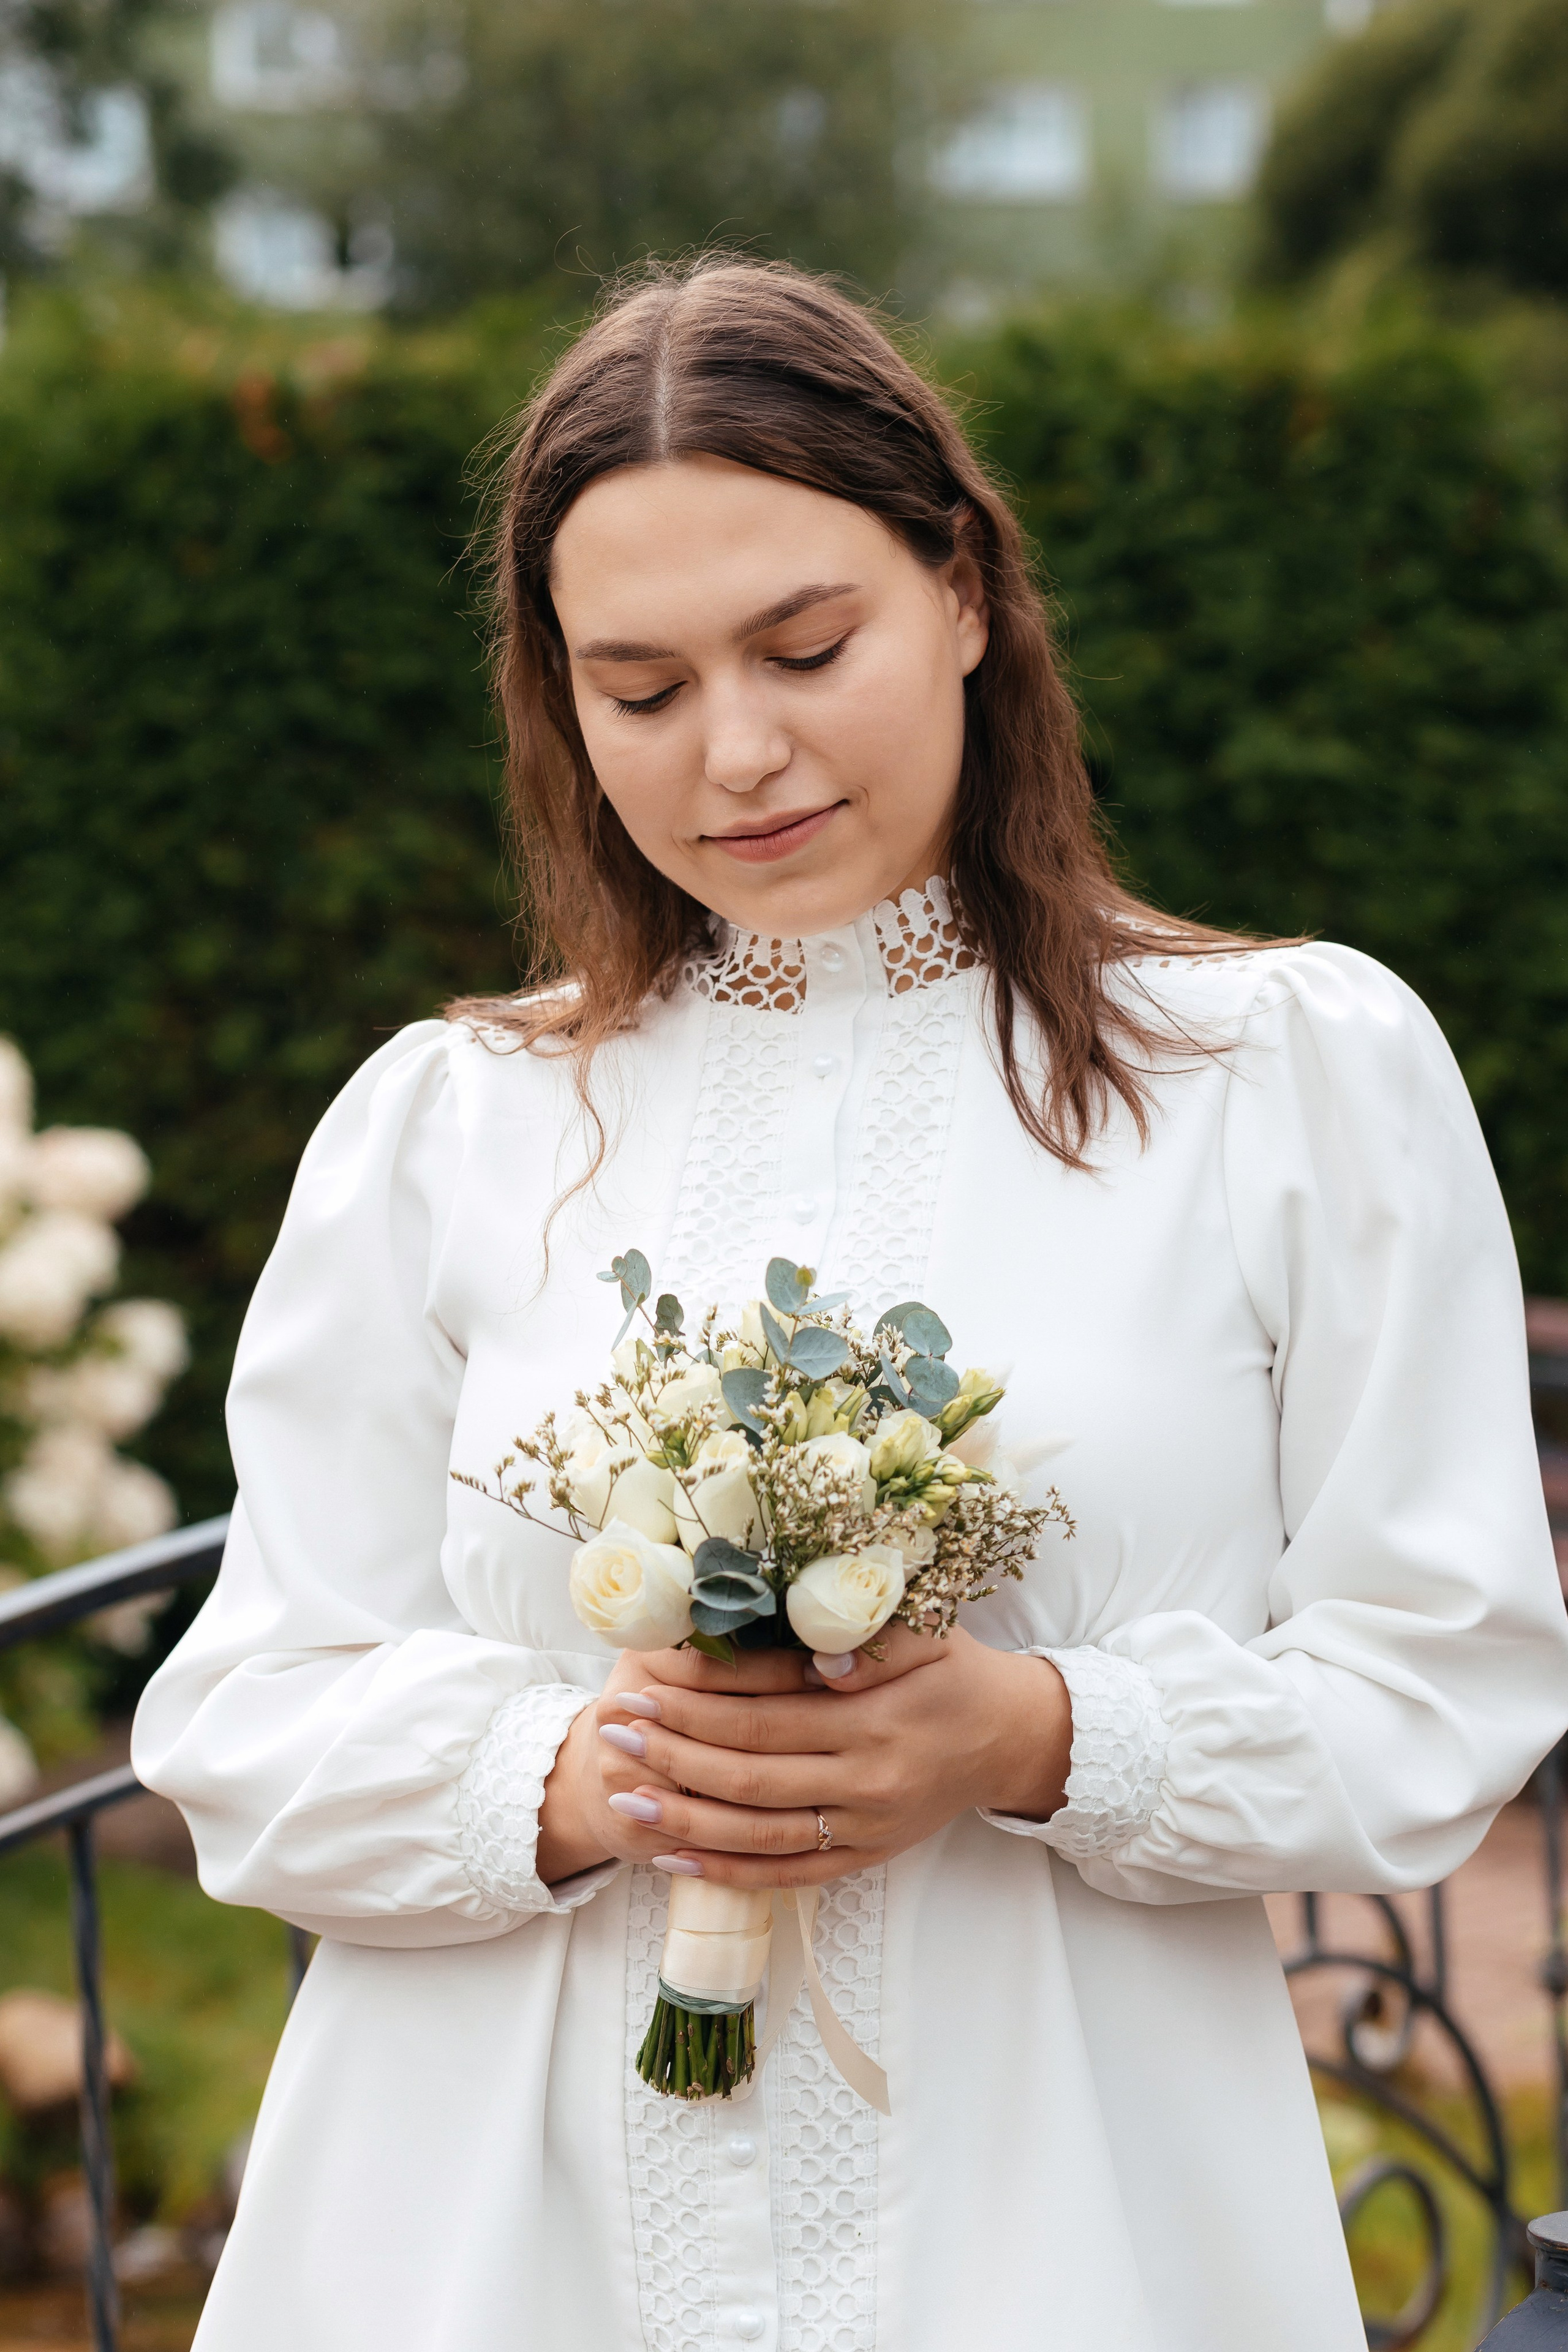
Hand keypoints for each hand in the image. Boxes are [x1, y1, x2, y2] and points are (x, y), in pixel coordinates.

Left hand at [568, 1624, 1071, 1889]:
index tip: (642, 1684)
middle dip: (672, 1754)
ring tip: (622, 1795)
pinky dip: (725, 1871)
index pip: (766, 1714)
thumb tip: (815, 1658)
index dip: (699, 1703)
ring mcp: (862, 1828)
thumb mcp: (927, 1635)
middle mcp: (866, 1782)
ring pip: (758, 1834)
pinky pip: (785, 1875)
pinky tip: (672, 1856)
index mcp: (875, 1720)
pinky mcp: (863, 1857)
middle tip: (612, 1729)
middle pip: (750, 1775)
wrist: (1012, 1737)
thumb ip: (873, 1643)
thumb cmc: (957, 1671)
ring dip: (684, 1817)